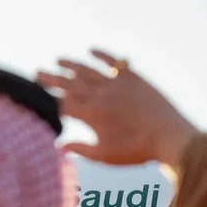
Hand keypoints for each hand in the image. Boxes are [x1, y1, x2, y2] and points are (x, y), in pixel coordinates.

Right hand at [36, 49, 199, 167]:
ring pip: (88, 70)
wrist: (169, 138)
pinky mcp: (134, 78)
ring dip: (71, 64)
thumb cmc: (137, 152)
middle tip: (37, 72)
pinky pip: (114, 62)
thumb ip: (80, 149)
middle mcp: (99, 95)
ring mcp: (116, 84)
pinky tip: (92, 50)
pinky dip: (102, 55)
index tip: (37, 95)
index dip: (49, 98)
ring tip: (58, 60)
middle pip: (70, 83)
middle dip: (52, 78)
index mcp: (90, 114)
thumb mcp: (105, 156)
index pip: (62, 102)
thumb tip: (59, 147)